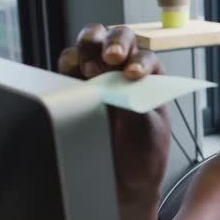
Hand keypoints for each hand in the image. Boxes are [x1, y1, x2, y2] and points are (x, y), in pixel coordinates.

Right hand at [58, 24, 170, 201]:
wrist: (126, 181)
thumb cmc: (144, 153)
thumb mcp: (150, 131)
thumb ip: (137, 105)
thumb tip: (121, 85)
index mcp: (151, 79)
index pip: (146, 57)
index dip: (139, 60)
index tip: (133, 75)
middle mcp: (125, 71)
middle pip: (118, 38)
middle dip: (114, 43)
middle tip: (112, 59)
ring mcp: (99, 76)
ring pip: (91, 44)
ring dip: (89, 48)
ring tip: (92, 70)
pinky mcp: (76, 86)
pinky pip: (68, 64)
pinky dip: (68, 64)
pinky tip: (74, 75)